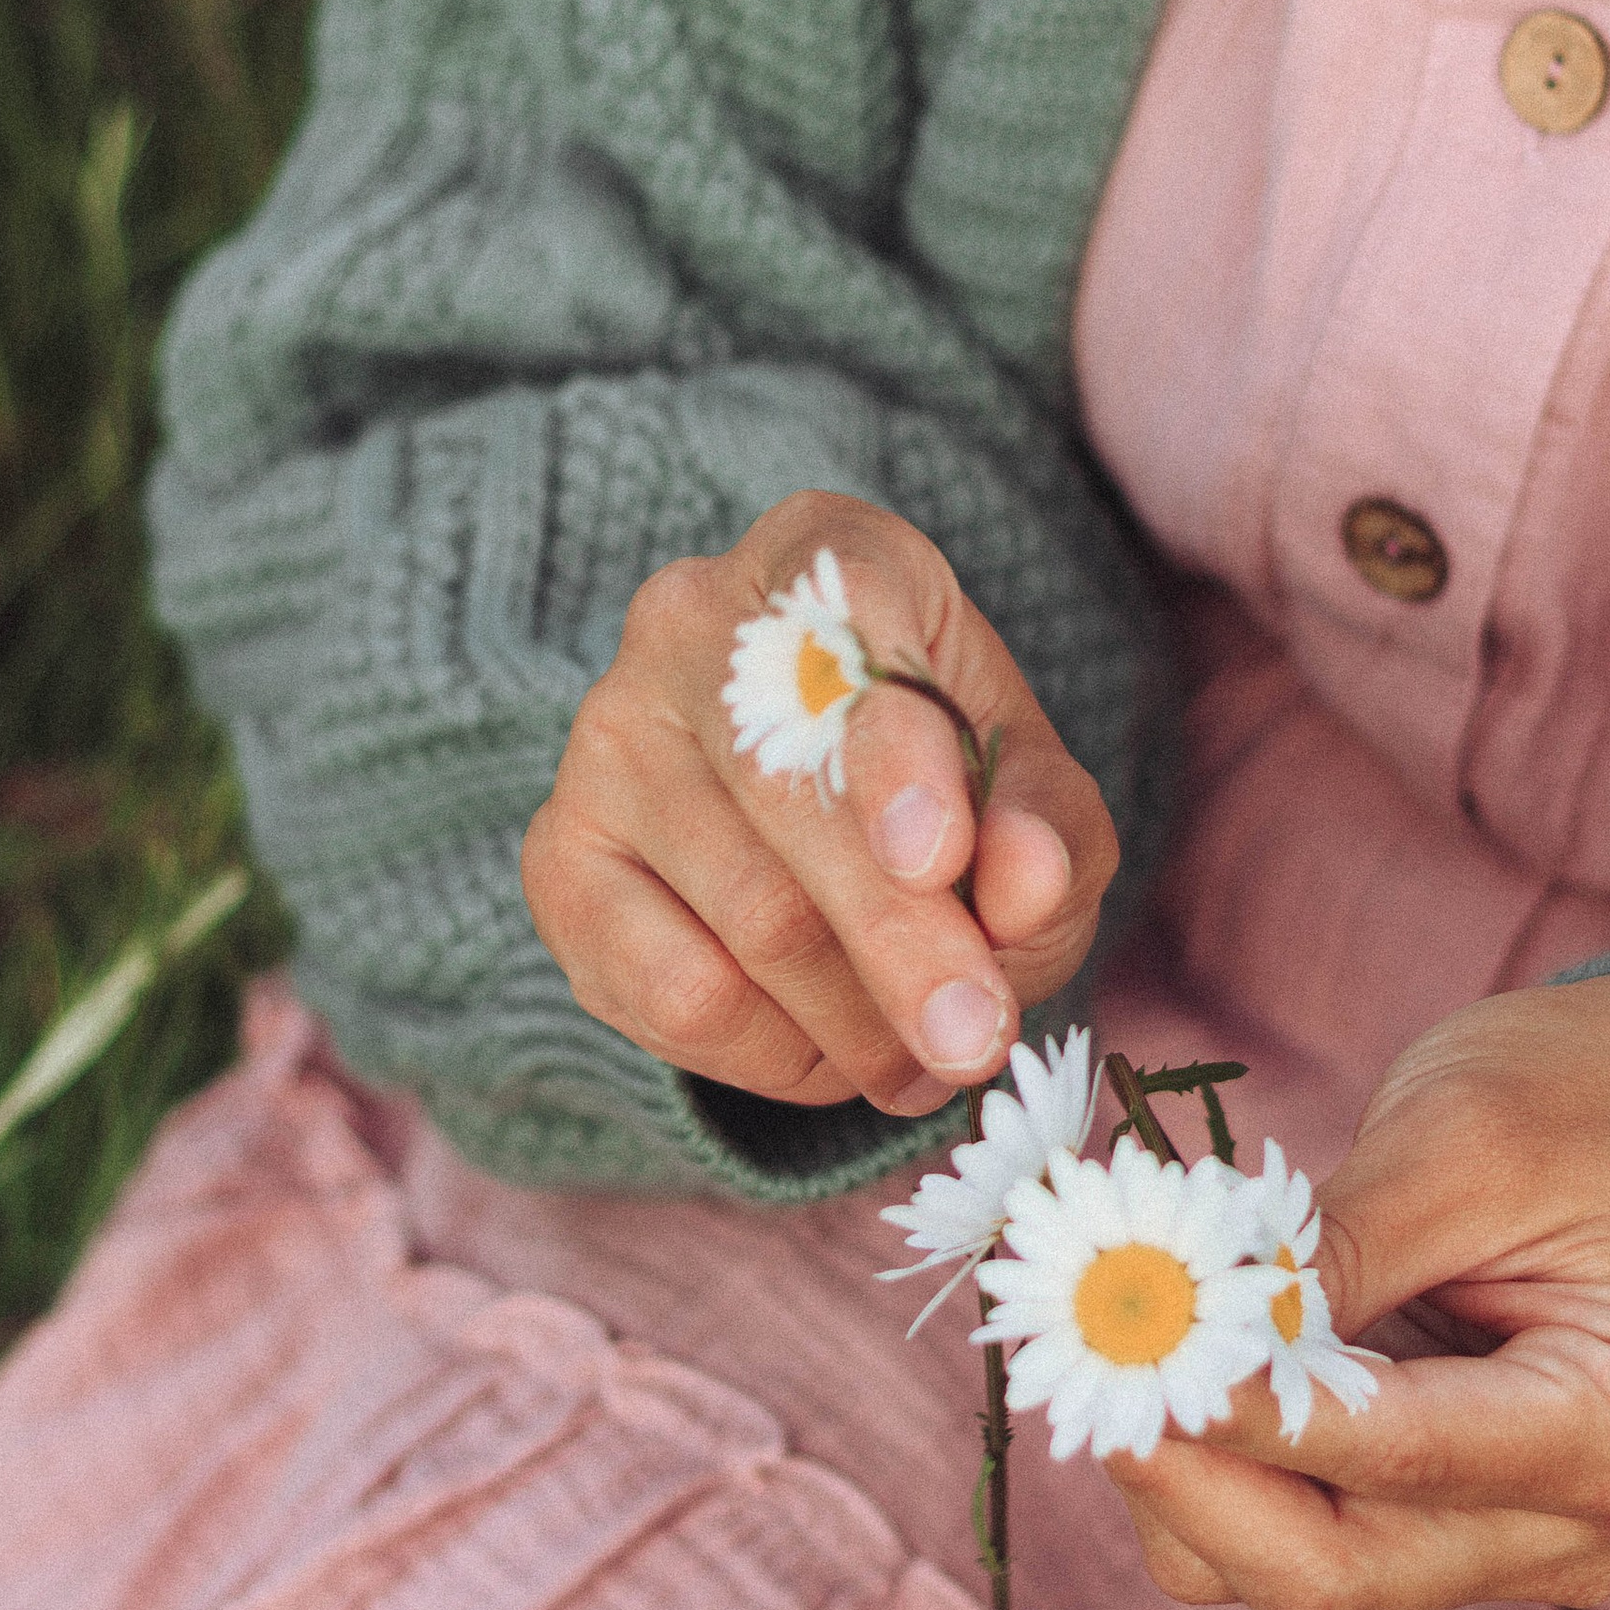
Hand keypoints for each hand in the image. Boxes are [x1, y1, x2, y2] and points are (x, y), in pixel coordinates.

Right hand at [522, 493, 1117, 1113]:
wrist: (806, 827)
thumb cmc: (941, 784)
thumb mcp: (1027, 787)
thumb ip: (1048, 826)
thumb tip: (1024, 881)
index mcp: (826, 553)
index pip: (843, 615)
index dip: (892, 746)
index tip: (937, 860)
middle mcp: (693, 621)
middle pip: (788, 795)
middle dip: (898, 940)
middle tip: (972, 1040)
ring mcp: (606, 736)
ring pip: (745, 914)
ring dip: (859, 1022)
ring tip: (923, 1055)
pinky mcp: (561, 857)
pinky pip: (674, 990)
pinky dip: (778, 1053)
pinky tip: (830, 1049)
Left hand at [1104, 975, 1609, 1609]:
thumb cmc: (1589, 1101)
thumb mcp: (1460, 1139)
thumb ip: (1327, 1257)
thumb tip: (1172, 1326)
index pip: (1392, 1460)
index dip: (1231, 1413)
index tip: (1108, 1338)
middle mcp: (1586, 1528)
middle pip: (1330, 1570)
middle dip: (1185, 1472)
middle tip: (1075, 1356)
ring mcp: (1521, 1548)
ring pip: (1293, 1572)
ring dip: (1185, 1476)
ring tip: (1115, 1341)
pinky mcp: (1454, 1533)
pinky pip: (1301, 1536)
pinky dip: (1219, 1468)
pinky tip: (1175, 1365)